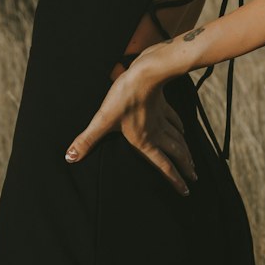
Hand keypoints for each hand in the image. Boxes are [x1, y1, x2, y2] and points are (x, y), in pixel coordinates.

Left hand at [64, 52, 198, 196]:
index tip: (186, 191)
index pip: (163, 165)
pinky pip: (175, 119)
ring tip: (192, 160)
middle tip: (194, 177)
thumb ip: (87, 140)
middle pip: (176, 153)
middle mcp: (157, 133)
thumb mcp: (102, 120)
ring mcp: (162, 118)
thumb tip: (70, 157)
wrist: (145, 73)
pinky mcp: (163, 104)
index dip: (175, 180)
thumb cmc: (124, 98)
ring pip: (179, 138)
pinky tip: (184, 130)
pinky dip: (181, 127)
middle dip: (186, 167)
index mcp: (144, 141)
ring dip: (186, 150)